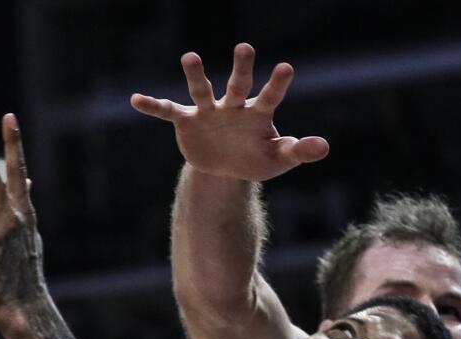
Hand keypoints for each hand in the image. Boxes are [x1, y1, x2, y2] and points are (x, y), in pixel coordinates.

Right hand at [130, 43, 328, 181]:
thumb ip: (299, 151)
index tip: (285, 68)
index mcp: (257, 113)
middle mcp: (233, 106)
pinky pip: (168, 112)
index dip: (277, 84)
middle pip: (238, 84)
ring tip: (190, 57)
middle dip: (242, 68)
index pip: (270, 97)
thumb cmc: (255, 157)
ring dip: (196, 75)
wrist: (226, 167)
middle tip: (246, 48)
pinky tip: (136, 100)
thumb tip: (324, 147)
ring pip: (202, 90)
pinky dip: (153, 106)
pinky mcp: (187, 122)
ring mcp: (208, 112)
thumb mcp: (278, 160)